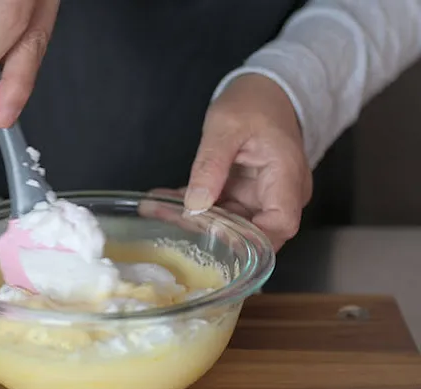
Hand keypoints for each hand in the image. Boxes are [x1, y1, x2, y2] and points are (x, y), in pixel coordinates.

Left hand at [181, 74, 311, 250]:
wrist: (265, 92)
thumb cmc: (254, 103)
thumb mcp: (226, 127)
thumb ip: (211, 165)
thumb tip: (196, 204)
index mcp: (286, 177)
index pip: (280, 224)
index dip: (252, 241)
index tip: (214, 240)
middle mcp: (279, 195)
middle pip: (252, 232)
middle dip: (210, 233)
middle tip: (168, 219)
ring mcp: (262, 197)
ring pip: (231, 225)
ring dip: (195, 221)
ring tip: (157, 208)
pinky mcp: (245, 196)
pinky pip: (222, 211)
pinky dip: (196, 208)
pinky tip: (164, 202)